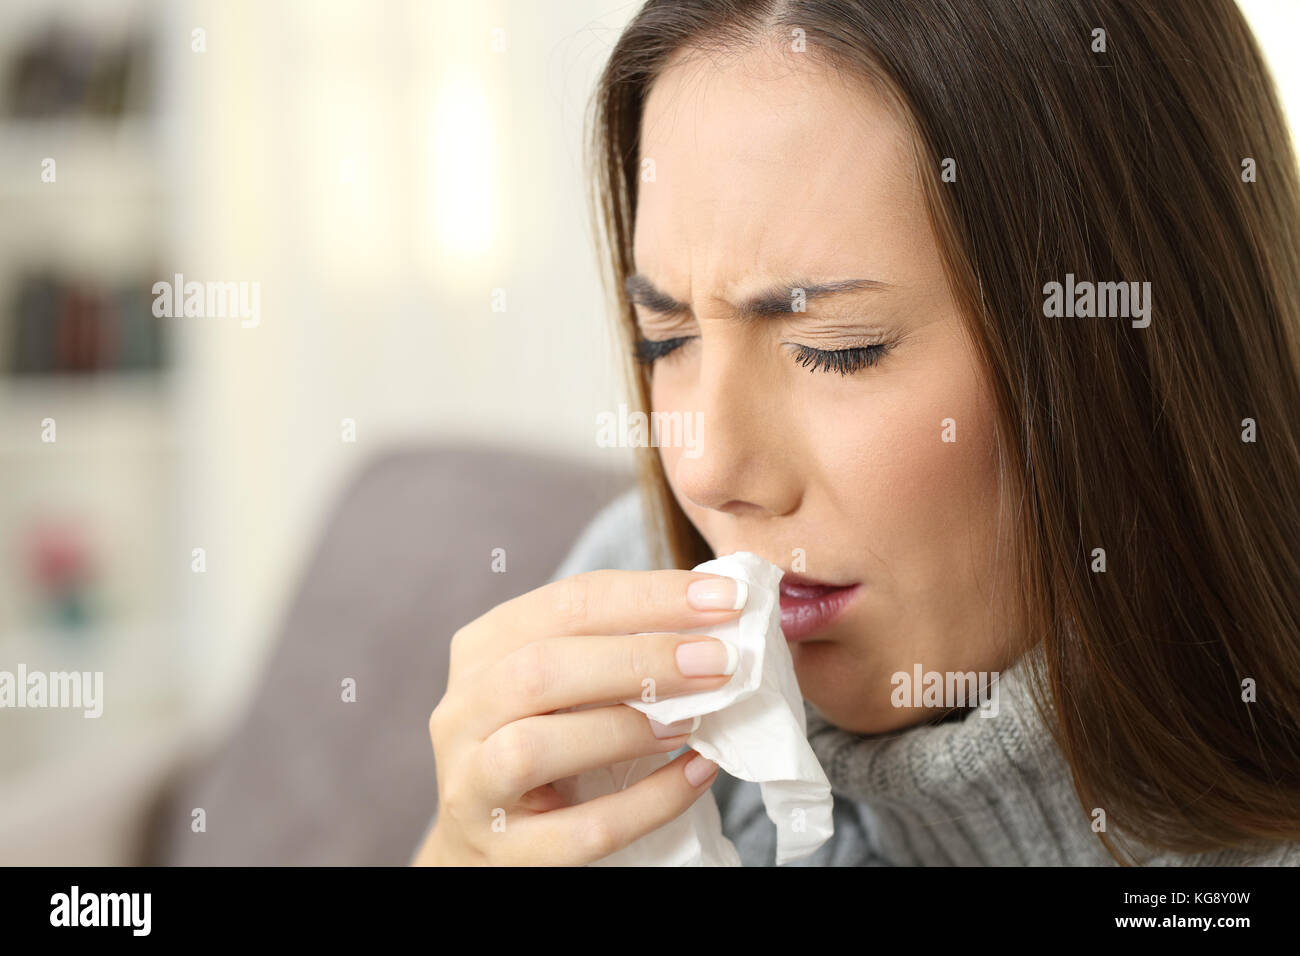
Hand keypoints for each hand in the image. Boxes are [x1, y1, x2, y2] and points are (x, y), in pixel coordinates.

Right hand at [412, 568, 746, 864]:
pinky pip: (583, 829)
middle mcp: (462, 713)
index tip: (725, 597)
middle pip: (541, 668)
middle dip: (641, 658)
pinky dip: (649, 801)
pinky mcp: (506, 853)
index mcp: (482, 651)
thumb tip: (710, 620)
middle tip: (719, 659)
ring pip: (535, 747)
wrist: (483, 845)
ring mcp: (474, 787)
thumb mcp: (558, 684)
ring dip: (626, 728)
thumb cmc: (540, 741)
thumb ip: (613, 648)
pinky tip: (697, 775)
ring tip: (693, 722)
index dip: (650, 596)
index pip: (566, 604)